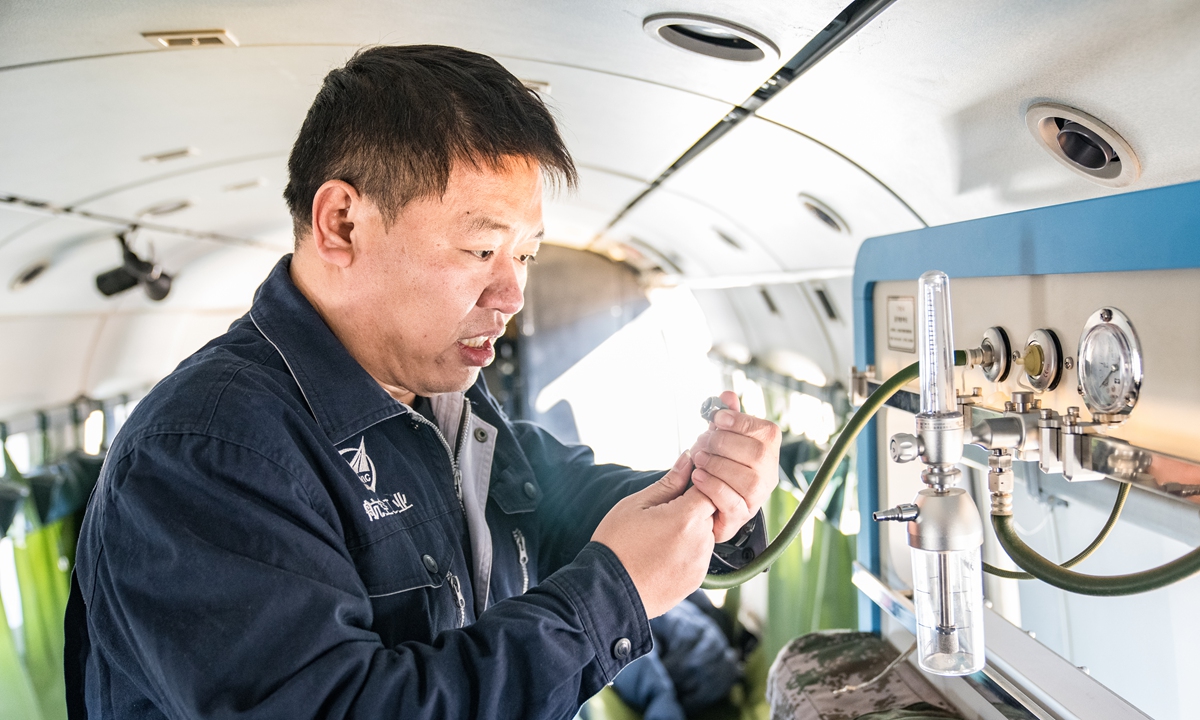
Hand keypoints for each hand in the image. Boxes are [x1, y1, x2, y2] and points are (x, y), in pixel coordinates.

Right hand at [591, 451, 716, 617]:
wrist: (607, 592)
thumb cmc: (617, 545)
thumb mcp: (636, 505)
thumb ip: (669, 482)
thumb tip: (688, 459)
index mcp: (687, 518)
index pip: (710, 487)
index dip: (695, 484)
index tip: (678, 489)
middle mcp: (701, 542)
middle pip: (710, 512)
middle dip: (692, 508)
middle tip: (662, 515)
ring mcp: (701, 564)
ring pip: (706, 535)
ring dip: (691, 531)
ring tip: (659, 537)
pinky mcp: (697, 580)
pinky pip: (699, 556)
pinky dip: (686, 551)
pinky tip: (662, 554)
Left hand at [689, 391, 780, 542]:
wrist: (706, 503)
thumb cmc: (716, 466)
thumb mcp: (720, 440)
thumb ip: (725, 419)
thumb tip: (726, 395)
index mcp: (767, 452)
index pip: (766, 432)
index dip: (741, 422)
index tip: (718, 418)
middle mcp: (768, 475)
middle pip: (758, 455)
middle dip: (725, 443)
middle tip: (702, 441)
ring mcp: (756, 498)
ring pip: (749, 480)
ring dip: (718, 465)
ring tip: (698, 459)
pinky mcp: (739, 517)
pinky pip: (733, 503)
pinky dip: (713, 487)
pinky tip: (698, 476)